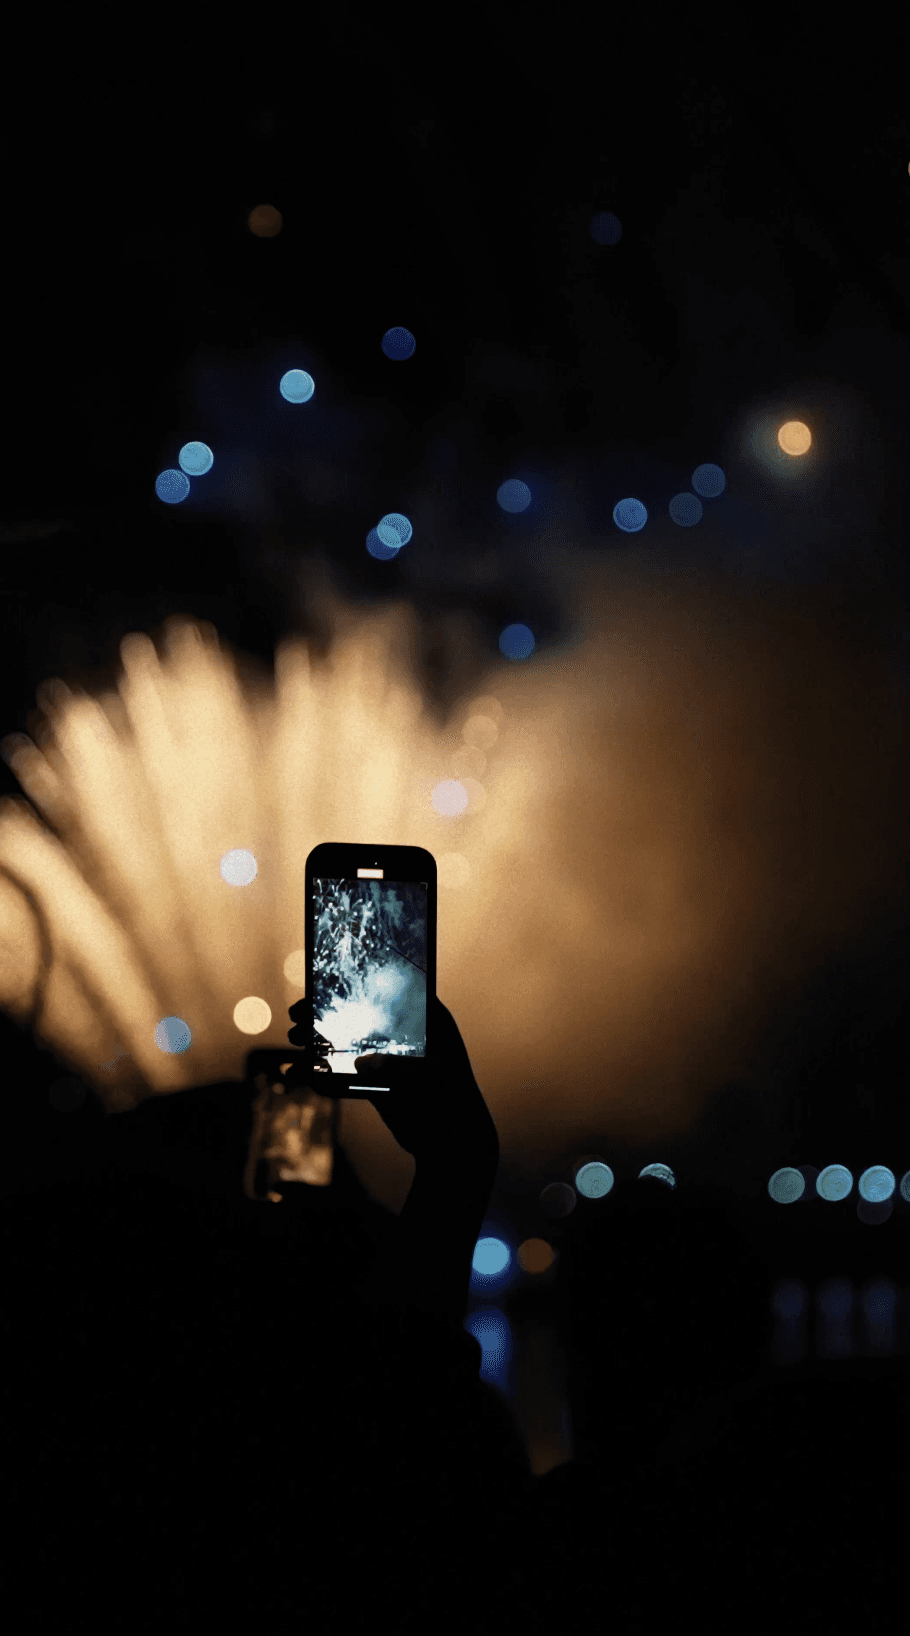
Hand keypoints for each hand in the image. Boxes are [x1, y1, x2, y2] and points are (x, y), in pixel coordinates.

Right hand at [287, 994, 498, 1174]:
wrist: (452, 1146)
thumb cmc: (453, 1105)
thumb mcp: (432, 1081)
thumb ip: (401, 1069)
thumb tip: (363, 1063)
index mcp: (427, 1018)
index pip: (387, 990)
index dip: (354, 984)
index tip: (322, 984)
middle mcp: (405, 1033)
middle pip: (359, 1012)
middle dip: (325, 1013)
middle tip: (297, 1015)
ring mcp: (388, 1057)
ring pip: (346, 1040)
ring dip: (317, 1040)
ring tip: (293, 1040)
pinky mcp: (374, 1081)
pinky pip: (342, 1071)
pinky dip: (319, 1072)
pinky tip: (296, 1073)